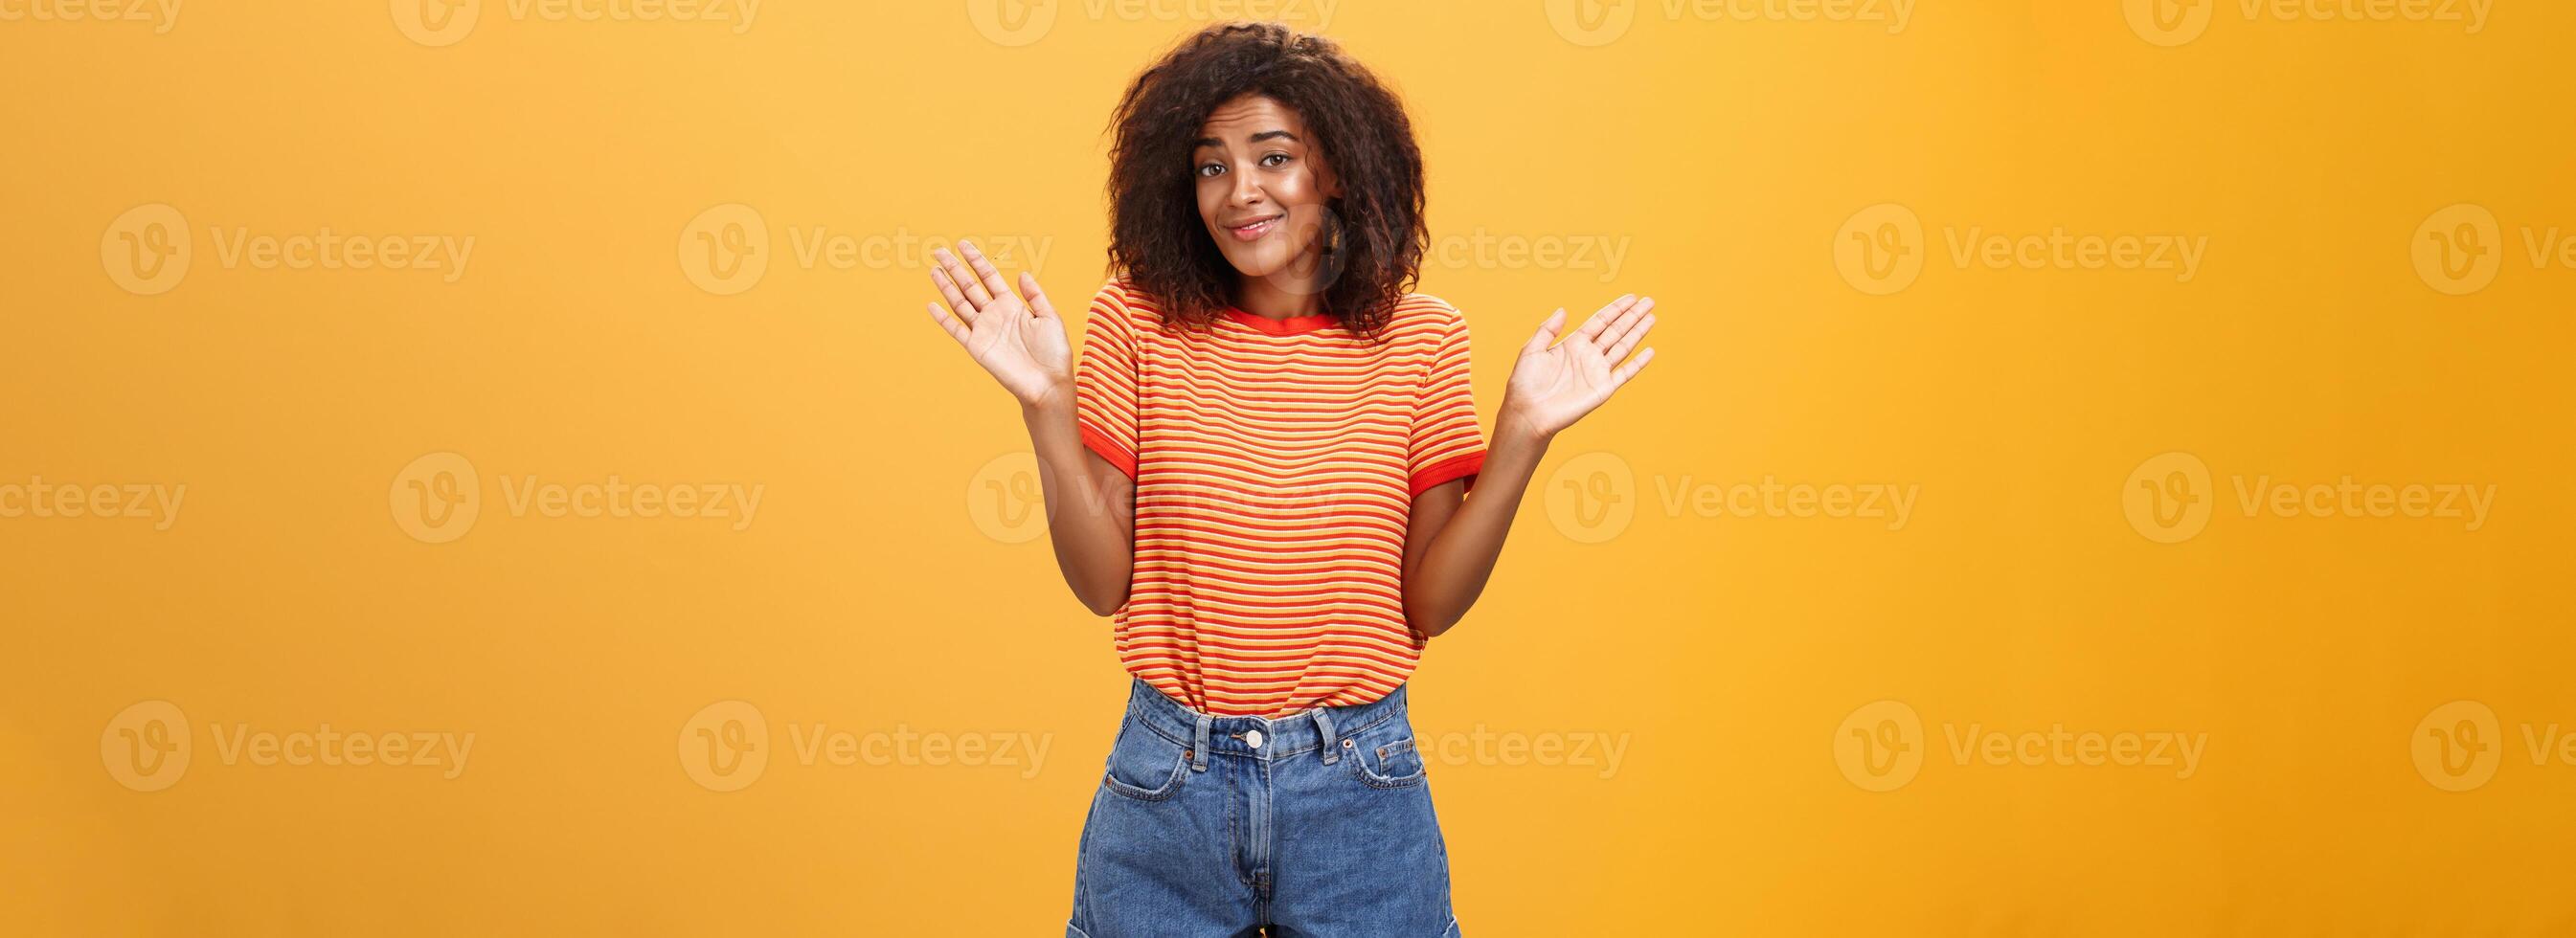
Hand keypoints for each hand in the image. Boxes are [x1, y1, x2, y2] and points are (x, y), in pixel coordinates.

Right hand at [924, 239, 1072, 409]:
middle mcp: (995, 315)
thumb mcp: (1050, 318)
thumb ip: (1035, 295)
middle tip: (939, 251)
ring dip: (946, 287)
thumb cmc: (1053, 354)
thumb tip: (1022, 273)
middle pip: (970, 286)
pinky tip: (932, 305)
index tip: (963, 244)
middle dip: (955, 268)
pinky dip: (943, 318)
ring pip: (960, 303)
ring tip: (934, 270)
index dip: (976, 260)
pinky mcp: (977, 347)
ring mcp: (984, 330)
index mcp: (1012, 305)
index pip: (989, 277)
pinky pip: (956, 329)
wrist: (1047, 384)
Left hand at [1497, 294, 1657, 441]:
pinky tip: (1650, 351)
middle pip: (1616, 331)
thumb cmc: (1525, 384)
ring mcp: (1597, 372)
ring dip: (1638, 332)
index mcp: (1573, 344)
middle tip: (1649, 301)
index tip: (1631, 297)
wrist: (1529, 413)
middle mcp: (1588, 356)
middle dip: (1632, 316)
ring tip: (1652, 317)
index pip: (1600, 322)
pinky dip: (1638, 363)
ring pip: (1623, 347)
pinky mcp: (1603, 389)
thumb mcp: (1532, 350)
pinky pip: (1625, 373)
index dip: (1616, 309)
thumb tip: (1563, 310)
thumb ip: (1547, 329)